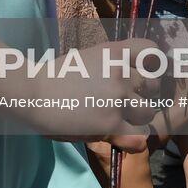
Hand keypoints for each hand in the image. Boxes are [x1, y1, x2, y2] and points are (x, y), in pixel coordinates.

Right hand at [35, 38, 157, 153]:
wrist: (34, 95)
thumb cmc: (57, 76)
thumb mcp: (88, 59)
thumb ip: (114, 65)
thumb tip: (139, 75)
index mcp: (113, 51)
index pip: (150, 50)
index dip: (153, 63)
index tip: (146, 72)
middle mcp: (120, 72)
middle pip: (152, 86)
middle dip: (143, 94)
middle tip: (127, 100)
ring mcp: (118, 98)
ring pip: (148, 112)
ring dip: (137, 117)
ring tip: (119, 118)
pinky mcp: (112, 123)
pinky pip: (139, 135)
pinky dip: (131, 137)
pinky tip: (118, 134)